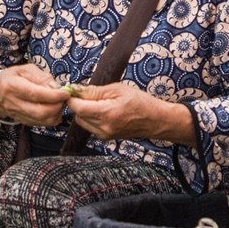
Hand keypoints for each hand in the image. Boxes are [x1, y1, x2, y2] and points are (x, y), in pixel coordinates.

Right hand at [0, 63, 68, 127]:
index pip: (35, 94)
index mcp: (13, 86)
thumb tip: (55, 86)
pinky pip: (41, 124)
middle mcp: (14, 103)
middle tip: (64, 98)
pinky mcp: (23, 122)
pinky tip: (54, 109)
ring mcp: (18, 115)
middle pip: (40, 112)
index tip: (65, 92)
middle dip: (58, 106)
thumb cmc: (10, 78)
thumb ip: (40, 76)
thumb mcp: (24, 69)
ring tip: (59, 102)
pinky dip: (52, 118)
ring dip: (57, 113)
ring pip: (42, 120)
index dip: (53, 95)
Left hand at [67, 82, 186, 142]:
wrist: (156, 120)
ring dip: (85, 111)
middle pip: (78, 115)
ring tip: (99, 102)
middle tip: (89, 94)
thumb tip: (76, 89)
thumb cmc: (140, 102)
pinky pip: (90, 127)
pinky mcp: (106, 138)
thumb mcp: (118, 89)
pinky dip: (91, 118)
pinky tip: (103, 111)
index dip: (72, 97)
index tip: (73, 90)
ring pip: (82, 121)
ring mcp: (104, 134)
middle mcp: (103, 127)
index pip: (77, 107)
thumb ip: (95, 91)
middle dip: (79, 103)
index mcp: (106, 113)